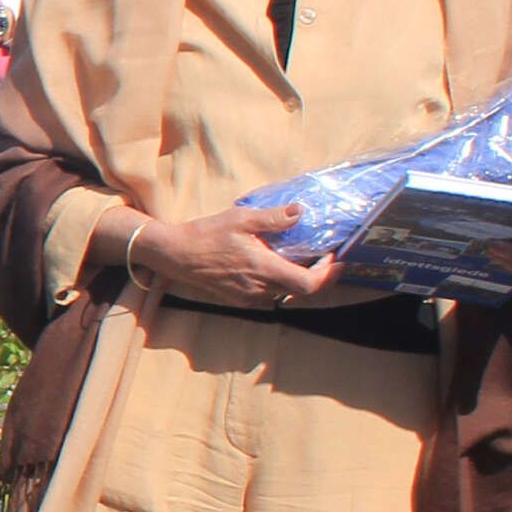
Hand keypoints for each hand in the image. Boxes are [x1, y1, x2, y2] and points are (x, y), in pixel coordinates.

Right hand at [123, 205, 338, 306]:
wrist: (174, 254)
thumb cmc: (206, 234)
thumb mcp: (241, 219)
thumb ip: (273, 218)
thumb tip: (300, 212)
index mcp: (264, 270)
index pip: (309, 284)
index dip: (328, 275)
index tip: (337, 260)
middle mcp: (260, 289)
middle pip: (301, 291)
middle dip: (318, 275)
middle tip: (325, 256)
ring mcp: (249, 297)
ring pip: (286, 293)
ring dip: (299, 278)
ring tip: (303, 258)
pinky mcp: (239, 299)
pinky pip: (270, 294)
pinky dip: (281, 281)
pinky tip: (277, 264)